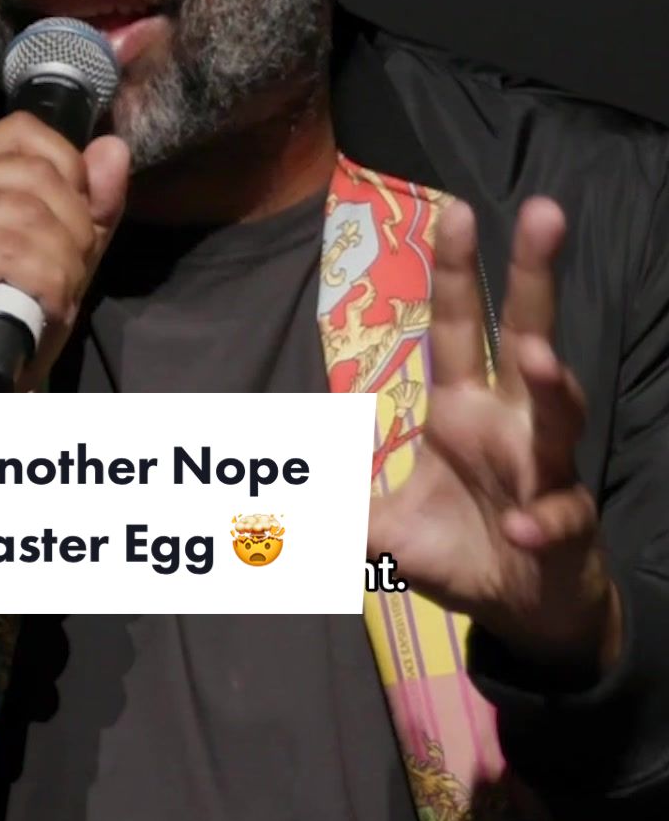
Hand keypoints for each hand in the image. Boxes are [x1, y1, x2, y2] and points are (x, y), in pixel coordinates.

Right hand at [0, 114, 129, 388]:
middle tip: (60, 286)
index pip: (28, 135)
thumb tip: (113, 149)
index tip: (73, 237)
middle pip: (39, 176)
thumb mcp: (61, 262)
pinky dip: (42, 287)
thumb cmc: (5, 336)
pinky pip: (13, 251)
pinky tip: (30, 313)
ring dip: (60, 270)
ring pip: (32, 215)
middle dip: (73, 236)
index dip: (71, 181)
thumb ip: (90, 209)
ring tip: (45, 304)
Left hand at [367, 196, 620, 673]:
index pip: (460, 327)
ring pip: (559, 417)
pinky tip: (518, 525)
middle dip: (534, 278)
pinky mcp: (563, 529)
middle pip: (529, 335)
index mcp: (465, 411)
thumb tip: (258, 500)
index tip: (457, 209)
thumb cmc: (461, 548)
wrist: (522, 612)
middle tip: (544, 212)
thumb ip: (328, 509)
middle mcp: (511, 427)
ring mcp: (544, 474)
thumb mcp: (381, 530)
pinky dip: (540, 520)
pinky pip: (557, 517)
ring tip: (537, 360)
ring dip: (550, 389)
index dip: (457, 272)